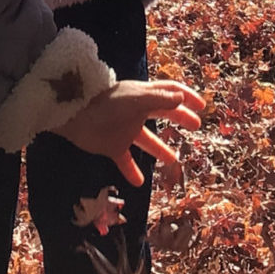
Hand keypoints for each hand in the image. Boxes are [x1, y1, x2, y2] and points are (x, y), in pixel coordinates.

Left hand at [56, 80, 205, 185]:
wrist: (72, 114)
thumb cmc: (104, 102)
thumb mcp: (134, 99)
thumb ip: (158, 99)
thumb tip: (181, 99)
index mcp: (143, 96)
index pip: (170, 92)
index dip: (186, 97)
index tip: (202, 106)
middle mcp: (136, 112)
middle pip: (163, 113)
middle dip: (180, 118)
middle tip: (195, 127)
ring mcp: (124, 129)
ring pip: (146, 139)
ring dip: (160, 149)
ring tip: (173, 161)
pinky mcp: (111, 146)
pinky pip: (125, 160)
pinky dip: (132, 171)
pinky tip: (140, 181)